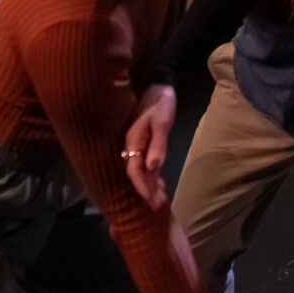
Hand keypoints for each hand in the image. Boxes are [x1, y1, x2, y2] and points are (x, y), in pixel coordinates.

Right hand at [123, 84, 175, 206]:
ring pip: (140, 169)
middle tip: (155, 206)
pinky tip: (157, 182)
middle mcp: (132, 145)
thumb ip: (157, 145)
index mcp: (134, 141)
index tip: (150, 200)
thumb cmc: (160, 103)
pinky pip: (144, 162)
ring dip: (148, 184)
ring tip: (156, 199)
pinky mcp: (143, 141)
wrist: (157, 86)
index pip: (135, 170)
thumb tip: (153, 168)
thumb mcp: (162, 123)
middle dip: (144, 190)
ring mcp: (136, 144)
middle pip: (135, 173)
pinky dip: (150, 174)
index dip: (142, 186)